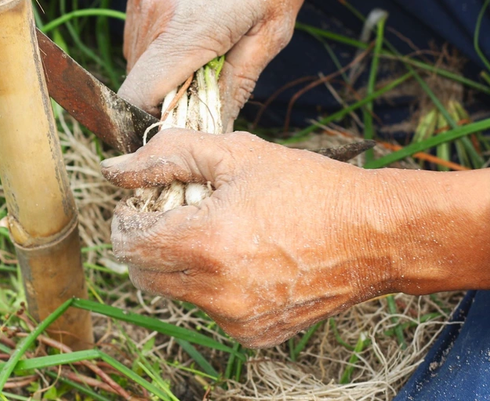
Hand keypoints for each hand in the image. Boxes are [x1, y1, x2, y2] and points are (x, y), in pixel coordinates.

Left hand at [101, 130, 489, 347]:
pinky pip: (209, 309)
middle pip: (143, 273)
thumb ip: (167, 156)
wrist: (374, 235)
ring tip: (220, 231)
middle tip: (182, 212)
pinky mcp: (254, 335)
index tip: (146, 200)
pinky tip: (245, 258)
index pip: (127, 242)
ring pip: (175, 292)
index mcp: (206, 243)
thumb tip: (114, 169)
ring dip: (180, 263)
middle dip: (150, 240)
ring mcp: (235, 319)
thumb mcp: (236, 153)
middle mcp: (216, 292)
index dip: (127, 217)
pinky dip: (211, 285)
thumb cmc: (309, 187)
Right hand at [119, 0, 355, 128]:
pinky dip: (159, 42)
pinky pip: (139, 29)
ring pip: (135, 56)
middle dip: (165, 97)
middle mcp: (153, 12)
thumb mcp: (272, 31)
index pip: (137, 96)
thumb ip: (238, 82)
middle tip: (204, 90)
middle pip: (137, 81)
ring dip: (162, 69)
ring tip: (204, 54)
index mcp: (187, 29)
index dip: (148, 122)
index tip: (176, 127)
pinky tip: (194, 28)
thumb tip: (216, 125)